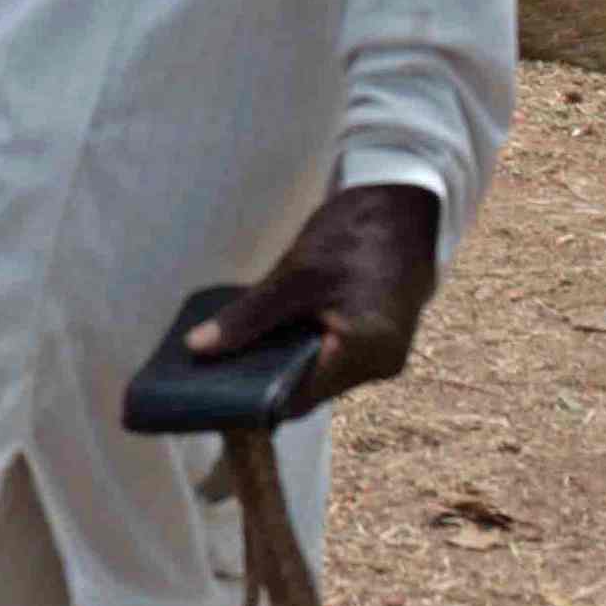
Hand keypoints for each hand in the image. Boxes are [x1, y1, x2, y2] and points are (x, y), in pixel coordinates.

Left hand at [185, 183, 444, 406]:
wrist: (407, 204)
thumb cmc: (358, 233)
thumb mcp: (295, 275)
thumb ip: (247, 318)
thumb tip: (198, 348)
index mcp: (365, 352)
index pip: (297, 401)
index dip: (254, 400)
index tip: (214, 391)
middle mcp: (380, 365)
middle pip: (309, 391)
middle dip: (266, 378)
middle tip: (219, 365)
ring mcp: (384, 355)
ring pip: (321, 373)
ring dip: (287, 361)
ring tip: (244, 345)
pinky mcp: (381, 340)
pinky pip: (335, 357)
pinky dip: (307, 347)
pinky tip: (278, 330)